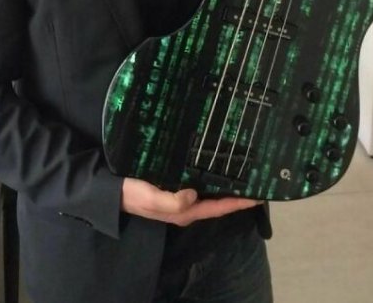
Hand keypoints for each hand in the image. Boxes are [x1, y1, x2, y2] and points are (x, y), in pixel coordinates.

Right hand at [121, 177, 260, 226]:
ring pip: (209, 189)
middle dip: (236, 191)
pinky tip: (215, 162)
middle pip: (217, 200)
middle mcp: (186, 205)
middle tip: (256, 178)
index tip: (259, 195)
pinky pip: (197, 180)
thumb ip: (173, 202)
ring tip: (242, 169)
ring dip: (224, 182)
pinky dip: (209, 174)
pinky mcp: (173, 184)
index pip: (218, 207)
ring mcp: (180, 195)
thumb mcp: (152, 199)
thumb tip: (195, 194)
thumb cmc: (132, 194)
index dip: (239, 202)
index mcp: (185, 211)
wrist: (112, 191)